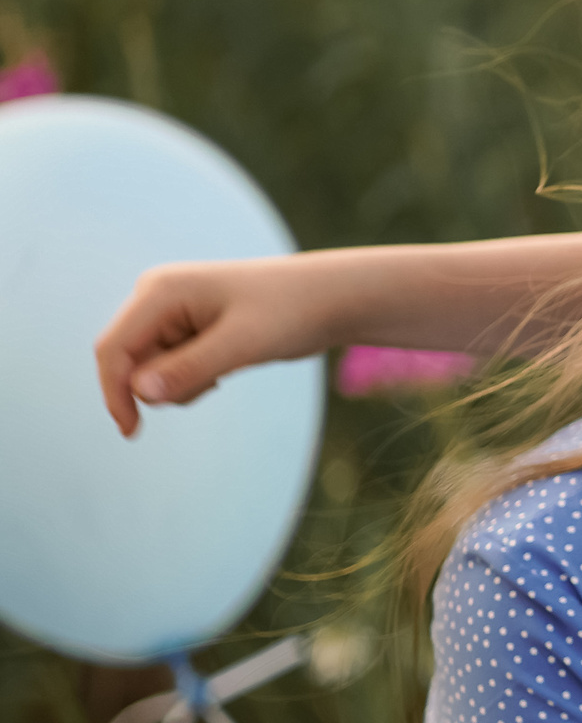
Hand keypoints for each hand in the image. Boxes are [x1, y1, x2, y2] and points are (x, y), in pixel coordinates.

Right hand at [94, 256, 336, 437]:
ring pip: (151, 372)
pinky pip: (173, 370)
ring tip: (229, 363)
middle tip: (216, 379)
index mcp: (159, 291)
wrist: (328, 299)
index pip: (113, 349)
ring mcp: (172, 315)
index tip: (131, 431)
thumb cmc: (289, 312)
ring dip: (184, 384)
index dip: (114, 392)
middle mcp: (157, 299)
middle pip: (129, 364)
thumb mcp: (242, 344)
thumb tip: (140, 393)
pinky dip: (196, 379)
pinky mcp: (189, 332)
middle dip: (164, 385)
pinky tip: (229, 363)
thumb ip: (190, 369)